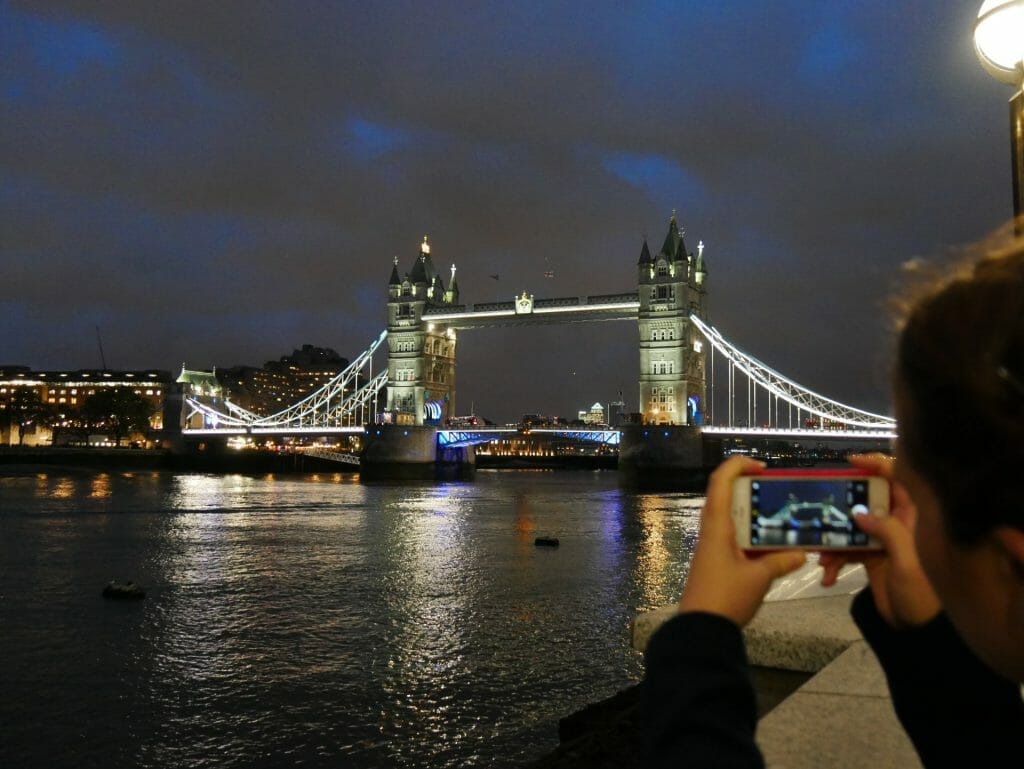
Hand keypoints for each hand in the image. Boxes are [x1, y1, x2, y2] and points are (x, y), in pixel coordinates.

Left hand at [678, 456, 806, 627]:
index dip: (738, 465)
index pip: (720, 480)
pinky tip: (769, 545)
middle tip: (776, 493)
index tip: (762, 468)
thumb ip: (780, 561)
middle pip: (725, 496)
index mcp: (717, 525)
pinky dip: (749, 534)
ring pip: (730, 518)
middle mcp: (710, 530)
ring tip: (779, 518)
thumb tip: (801, 553)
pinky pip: (731, 537)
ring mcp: (710, 546)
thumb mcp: (759, 578)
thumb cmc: (726, 596)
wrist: (701, 628)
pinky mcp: (713, 561)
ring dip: (751, 514)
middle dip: (750, 489)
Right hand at [819, 454, 940, 628]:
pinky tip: (828, 576)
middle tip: (821, 510)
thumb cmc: (923, 592)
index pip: (897, 478)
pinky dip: (835, 562)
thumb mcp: (907, 560)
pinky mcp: (871, 558)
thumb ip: (886, 531)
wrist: (922, 629)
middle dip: (841, 506)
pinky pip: (847, 551)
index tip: (849, 463)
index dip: (875, 465)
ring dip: (833, 541)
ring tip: (821, 558)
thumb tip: (858, 513)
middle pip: (866, 500)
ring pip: (851, 527)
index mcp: (912, 516)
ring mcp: (882, 540)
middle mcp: (896, 523)